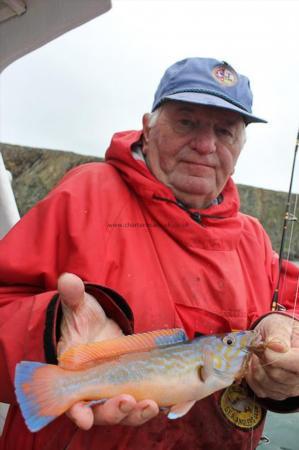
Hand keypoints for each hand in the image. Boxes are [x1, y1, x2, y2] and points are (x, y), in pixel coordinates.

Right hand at [57, 273, 158, 428]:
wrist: (101, 325)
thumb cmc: (84, 319)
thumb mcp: (78, 308)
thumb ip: (72, 297)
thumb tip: (68, 280)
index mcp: (76, 376)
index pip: (72, 402)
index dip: (78, 412)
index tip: (84, 416)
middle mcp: (96, 389)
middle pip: (102, 412)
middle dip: (114, 412)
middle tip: (126, 401)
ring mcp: (117, 388)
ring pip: (125, 412)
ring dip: (136, 413)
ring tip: (151, 405)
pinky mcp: (137, 384)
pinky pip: (145, 400)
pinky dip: (157, 405)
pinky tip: (170, 403)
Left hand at [246, 313, 298, 400]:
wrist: (275, 338)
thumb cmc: (279, 329)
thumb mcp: (279, 325)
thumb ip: (278, 335)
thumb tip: (277, 347)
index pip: (296, 363)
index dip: (277, 357)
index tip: (265, 347)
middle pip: (276, 374)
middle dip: (262, 359)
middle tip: (259, 346)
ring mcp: (291, 389)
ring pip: (266, 384)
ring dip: (255, 367)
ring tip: (256, 354)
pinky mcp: (278, 394)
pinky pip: (260, 390)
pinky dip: (252, 377)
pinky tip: (254, 365)